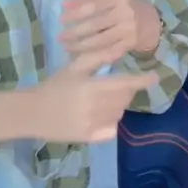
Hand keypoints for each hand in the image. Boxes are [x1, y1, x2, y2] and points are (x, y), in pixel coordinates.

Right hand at [0, 49, 157, 143]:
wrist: (33, 113)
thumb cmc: (55, 86)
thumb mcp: (74, 67)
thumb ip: (98, 57)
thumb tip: (121, 49)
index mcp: (92, 87)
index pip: (126, 84)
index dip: (142, 80)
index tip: (154, 77)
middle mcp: (96, 107)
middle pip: (125, 98)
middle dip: (126, 89)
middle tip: (115, 83)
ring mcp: (94, 125)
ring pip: (119, 112)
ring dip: (119, 103)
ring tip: (104, 97)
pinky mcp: (90, 138)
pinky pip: (112, 128)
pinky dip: (112, 120)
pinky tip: (101, 113)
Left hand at [60, 0, 162, 59]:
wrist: (154, 22)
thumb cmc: (128, 8)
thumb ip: (89, 0)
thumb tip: (64, 4)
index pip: (92, 5)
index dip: (75, 13)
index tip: (61, 20)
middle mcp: (124, 13)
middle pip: (94, 24)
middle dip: (74, 33)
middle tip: (60, 38)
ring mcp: (128, 30)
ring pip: (99, 40)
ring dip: (81, 46)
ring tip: (67, 48)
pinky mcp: (130, 44)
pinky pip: (108, 51)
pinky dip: (94, 54)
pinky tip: (83, 57)